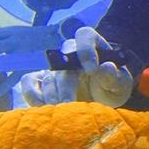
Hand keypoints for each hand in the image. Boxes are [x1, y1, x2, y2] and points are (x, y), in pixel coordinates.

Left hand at [0, 24, 54, 92]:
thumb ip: (4, 36)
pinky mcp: (28, 65)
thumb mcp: (18, 32)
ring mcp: (21, 53)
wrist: (58, 39)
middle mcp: (14, 41)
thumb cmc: (36, 37)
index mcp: (10, 32)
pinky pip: (13, 77)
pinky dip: (3, 86)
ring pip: (0, 64)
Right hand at [12, 26, 132, 107]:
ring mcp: (54, 67)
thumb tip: (106, 66)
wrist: (101, 100)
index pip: (85, 36)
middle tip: (69, 105)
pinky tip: (44, 109)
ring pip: (46, 75)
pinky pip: (28, 83)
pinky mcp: (40, 80)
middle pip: (63, 63)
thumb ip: (115, 76)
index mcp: (92, 45)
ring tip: (61, 112)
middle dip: (66, 86)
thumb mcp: (120, 84)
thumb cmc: (112, 87)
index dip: (86, 50)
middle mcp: (70, 53)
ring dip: (51, 96)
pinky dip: (33, 96)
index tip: (92, 70)